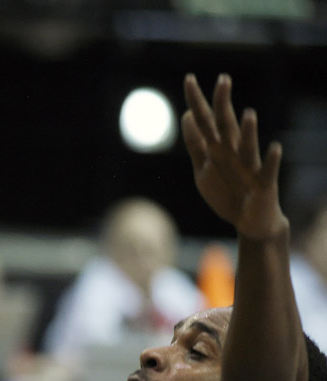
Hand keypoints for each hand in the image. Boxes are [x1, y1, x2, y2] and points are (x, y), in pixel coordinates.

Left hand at [182, 73, 286, 240]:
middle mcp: (234, 153)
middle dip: (223, 104)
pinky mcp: (263, 184)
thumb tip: (187, 116)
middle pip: (226, 126)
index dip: (196, 102)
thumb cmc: (226, 191)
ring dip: (249, 132)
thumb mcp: (203, 169)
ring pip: (248, 147)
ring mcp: (249, 167)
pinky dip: (272, 160)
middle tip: (223, 79)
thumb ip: (195, 144)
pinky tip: (275, 148)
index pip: (205, 120)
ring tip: (248, 114)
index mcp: (218, 148)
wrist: (249, 221)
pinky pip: (268, 170)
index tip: (188, 78)